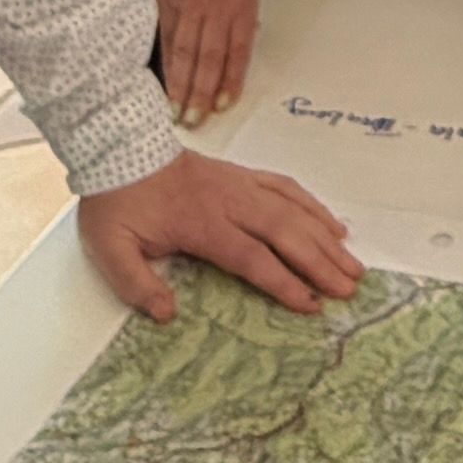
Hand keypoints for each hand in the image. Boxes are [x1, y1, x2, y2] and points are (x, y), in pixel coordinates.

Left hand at [77, 147, 363, 322]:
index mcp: (201, 224)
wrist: (120, 148)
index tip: (310, 305)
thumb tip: (166, 315)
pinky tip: (333, 224)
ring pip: (293, 209)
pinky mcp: (242, 175)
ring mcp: (240, 185)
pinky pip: (286, 187)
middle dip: (320, 262)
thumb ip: (136, 284)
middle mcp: (230, 202)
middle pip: (285, 232)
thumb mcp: (109, 248)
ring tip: (352, 264)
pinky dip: (313, 205)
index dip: (284, 282)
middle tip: (349, 289)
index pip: (252, 257)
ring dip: (325, 237)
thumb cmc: (117, 202)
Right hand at [145, 0, 261, 122]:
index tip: (222, 106)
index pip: (237, 51)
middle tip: (194, 121)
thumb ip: (240, 9)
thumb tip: (234, 42)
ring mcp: (187, 2)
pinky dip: (165, 60)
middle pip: (209, 59)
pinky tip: (163, 79)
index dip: (229, 82)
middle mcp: (215, 5)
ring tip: (176, 111)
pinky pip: (166, 35)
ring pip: (185, 53)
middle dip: (200, 94)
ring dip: (180, 85)